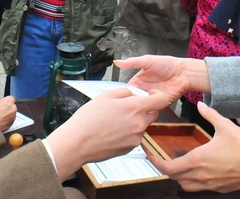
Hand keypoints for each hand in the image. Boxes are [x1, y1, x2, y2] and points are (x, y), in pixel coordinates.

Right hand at [46, 89, 169, 180]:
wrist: (78, 142)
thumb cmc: (88, 119)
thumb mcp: (105, 95)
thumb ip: (124, 92)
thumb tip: (133, 93)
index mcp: (134, 108)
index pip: (161, 100)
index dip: (158, 95)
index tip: (152, 94)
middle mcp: (139, 124)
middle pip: (153, 113)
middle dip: (145, 108)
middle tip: (128, 106)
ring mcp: (136, 138)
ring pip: (143, 125)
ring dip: (135, 120)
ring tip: (114, 120)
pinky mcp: (130, 148)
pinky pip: (135, 136)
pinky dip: (128, 132)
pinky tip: (113, 130)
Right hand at [114, 55, 209, 101]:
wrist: (183, 72)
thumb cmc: (167, 64)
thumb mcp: (147, 61)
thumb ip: (132, 62)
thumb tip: (117, 62)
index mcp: (138, 80)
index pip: (127, 89)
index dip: (123, 94)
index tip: (118, 97)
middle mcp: (144, 90)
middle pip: (133, 99)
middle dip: (130, 102)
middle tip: (126, 104)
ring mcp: (151, 98)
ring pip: (141, 105)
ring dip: (139, 106)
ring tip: (135, 106)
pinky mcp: (159, 103)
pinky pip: (152, 108)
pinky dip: (149, 109)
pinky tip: (147, 106)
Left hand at [149, 102, 239, 192]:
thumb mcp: (225, 126)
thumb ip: (210, 114)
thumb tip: (201, 104)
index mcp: (198, 159)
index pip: (169, 167)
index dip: (156, 162)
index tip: (150, 155)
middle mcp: (201, 175)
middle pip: (174, 178)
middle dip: (165, 169)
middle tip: (161, 159)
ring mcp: (210, 184)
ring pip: (186, 186)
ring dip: (178, 177)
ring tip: (177, 165)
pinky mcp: (220, 188)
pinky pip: (200, 188)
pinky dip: (193, 181)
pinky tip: (197, 171)